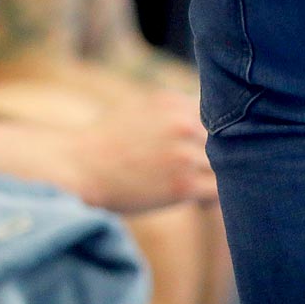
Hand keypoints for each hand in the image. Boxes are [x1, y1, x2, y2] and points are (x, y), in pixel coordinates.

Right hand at [70, 89, 215, 212]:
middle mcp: (181, 124)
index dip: (214, 134)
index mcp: (171, 101)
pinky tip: (197, 202)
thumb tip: (206, 123)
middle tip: (198, 172)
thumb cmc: (105, 143)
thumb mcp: (137, 109)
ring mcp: (184, 155)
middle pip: (225, 141)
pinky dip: (215, 198)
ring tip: (193, 187)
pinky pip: (220, 192)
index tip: (199, 149)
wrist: (78, 169)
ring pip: (226, 166)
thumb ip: (172, 111)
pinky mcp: (183, 186)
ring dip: (215, 178)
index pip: (217, 115)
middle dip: (217, 156)